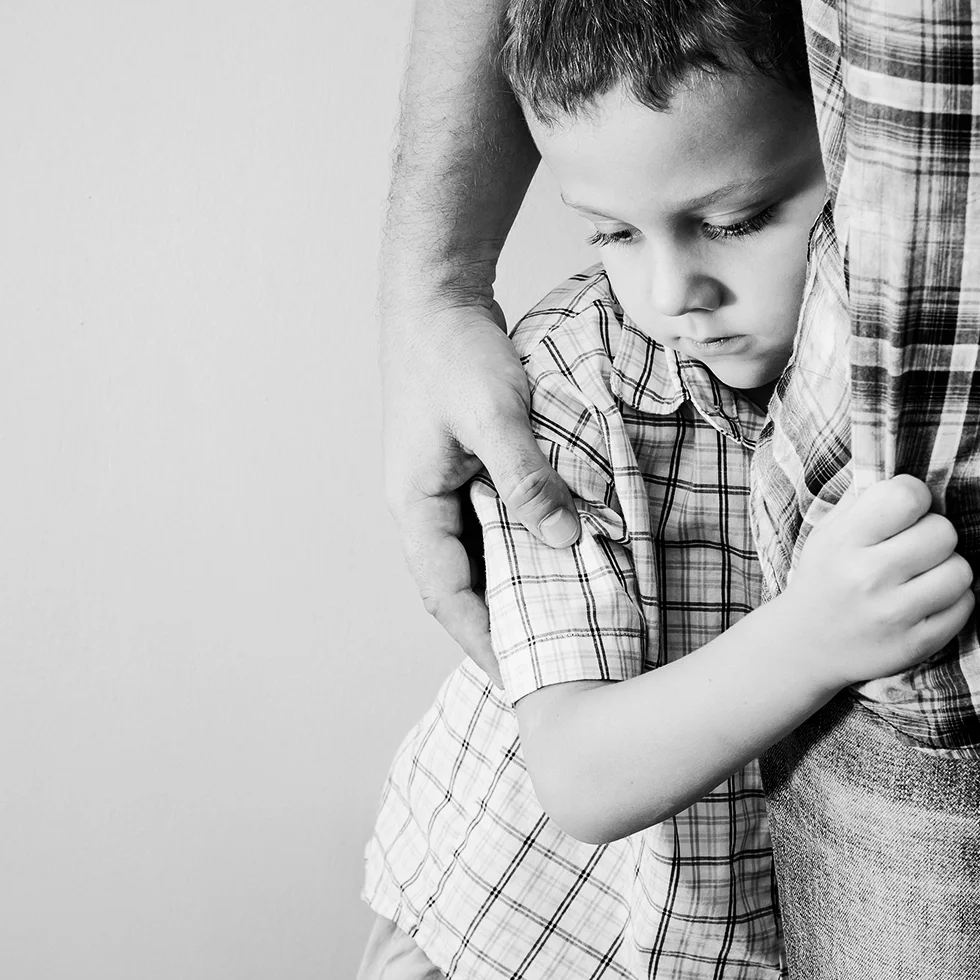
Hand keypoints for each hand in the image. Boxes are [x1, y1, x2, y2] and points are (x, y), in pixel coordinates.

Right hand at [383, 296, 582, 676]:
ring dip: (510, 592)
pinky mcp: (461, 470)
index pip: (447, 595)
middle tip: (549, 670)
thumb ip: (526, 479)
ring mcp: (439, 489)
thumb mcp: (495, 415)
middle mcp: (421, 506)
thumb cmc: (455, 352)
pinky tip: (554, 563)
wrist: (435, 297)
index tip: (521, 683)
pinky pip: (488, 528)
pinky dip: (518, 551)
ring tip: (558, 629)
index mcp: (415, 505)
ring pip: (475, 559)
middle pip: (459, 587)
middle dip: (498, 630)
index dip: (483, 641)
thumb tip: (564, 542)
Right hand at [779, 474, 973, 686]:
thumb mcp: (830, 531)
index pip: (908, 496)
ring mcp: (894, 615)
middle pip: (943, 532)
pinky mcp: (916, 645)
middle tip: (914, 548)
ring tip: (923, 576)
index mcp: (845, 541)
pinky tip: (926, 601)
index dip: (915, 498)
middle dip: (933, 535)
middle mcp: (869, 578)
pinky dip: (952, 600)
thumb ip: (868, 498)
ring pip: (960, 571)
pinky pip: (964, 606)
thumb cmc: (826, 576)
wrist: (805, 645)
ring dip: (946, 569)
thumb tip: (915, 474)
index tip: (904, 512)